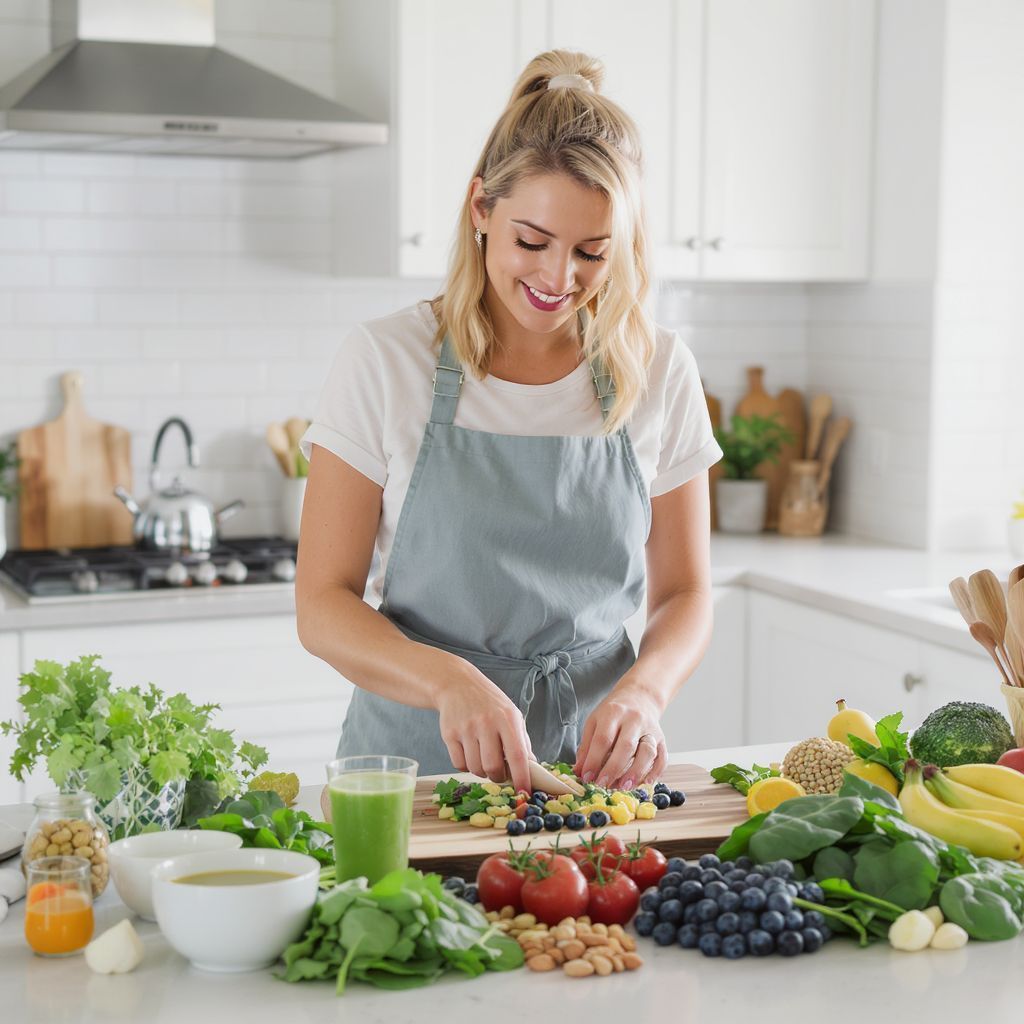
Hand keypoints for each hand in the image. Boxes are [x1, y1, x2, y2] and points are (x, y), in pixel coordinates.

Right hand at [436, 662, 533, 793]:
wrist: (457, 684)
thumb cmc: (489, 703)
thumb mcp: (511, 714)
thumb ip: (522, 741)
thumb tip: (531, 768)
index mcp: (507, 718)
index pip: (517, 755)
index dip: (522, 777)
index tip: (524, 792)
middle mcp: (486, 722)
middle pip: (493, 767)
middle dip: (498, 777)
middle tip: (499, 772)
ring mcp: (466, 728)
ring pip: (475, 768)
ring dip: (481, 771)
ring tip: (483, 758)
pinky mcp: (449, 734)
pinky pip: (459, 764)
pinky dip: (466, 766)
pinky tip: (469, 752)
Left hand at [573, 692, 666, 790]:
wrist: (639, 696)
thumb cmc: (614, 712)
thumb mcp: (594, 721)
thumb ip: (586, 745)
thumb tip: (580, 770)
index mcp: (613, 713)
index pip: (603, 739)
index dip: (593, 760)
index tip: (586, 777)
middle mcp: (634, 720)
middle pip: (626, 746)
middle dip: (613, 769)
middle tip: (602, 785)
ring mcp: (650, 729)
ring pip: (647, 752)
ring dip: (636, 772)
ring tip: (624, 786)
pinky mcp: (662, 738)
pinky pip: (662, 757)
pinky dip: (656, 772)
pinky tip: (645, 782)